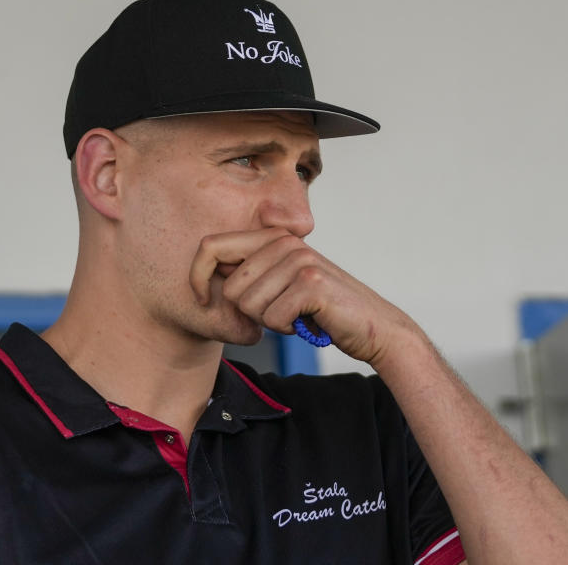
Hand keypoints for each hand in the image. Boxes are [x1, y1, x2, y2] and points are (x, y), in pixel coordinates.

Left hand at [188, 227, 422, 365]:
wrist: (372, 327)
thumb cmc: (322, 311)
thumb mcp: (283, 284)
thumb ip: (251, 274)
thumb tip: (207, 275)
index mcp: (273, 238)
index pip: (211, 246)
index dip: (196, 276)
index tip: (200, 301)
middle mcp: (285, 242)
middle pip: (229, 288)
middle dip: (249, 312)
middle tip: (281, 312)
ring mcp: (300, 260)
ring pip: (249, 306)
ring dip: (270, 321)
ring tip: (297, 315)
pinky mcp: (312, 283)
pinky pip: (272, 318)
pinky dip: (287, 329)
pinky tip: (307, 322)